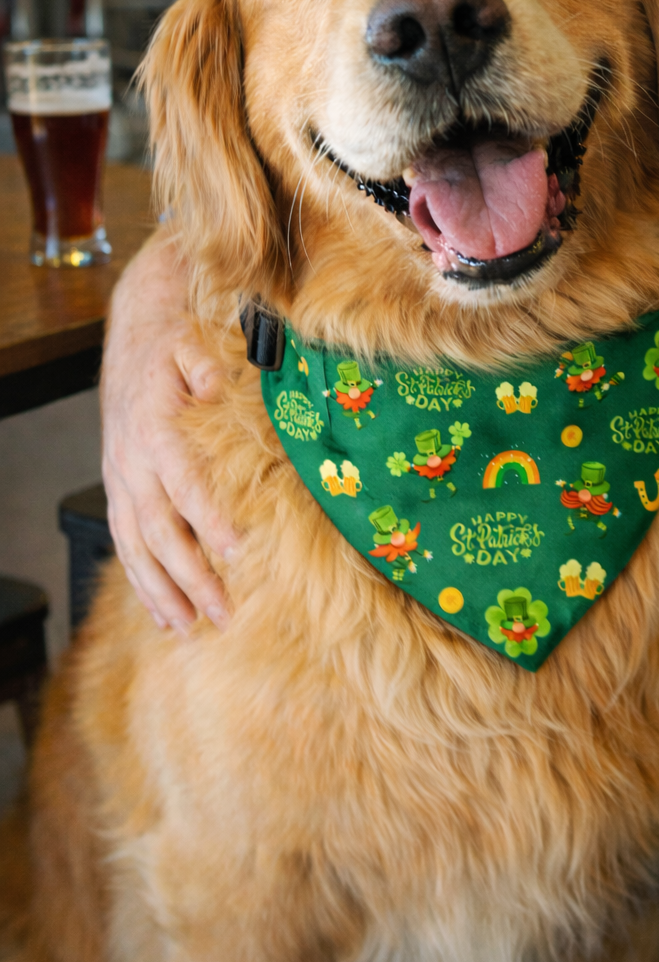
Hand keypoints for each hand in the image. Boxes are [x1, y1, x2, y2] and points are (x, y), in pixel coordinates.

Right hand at [101, 227, 241, 633]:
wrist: (133, 335)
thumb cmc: (172, 343)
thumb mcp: (193, 346)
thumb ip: (208, 372)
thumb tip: (223, 393)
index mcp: (156, 430)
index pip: (184, 483)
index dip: (208, 518)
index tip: (237, 549)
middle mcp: (133, 463)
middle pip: (161, 531)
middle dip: (191, 575)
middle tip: (224, 610)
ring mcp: (121, 480)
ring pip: (137, 548)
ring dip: (164, 591)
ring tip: (191, 627)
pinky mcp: (118, 489)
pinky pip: (124, 545)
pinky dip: (141, 582)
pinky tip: (162, 614)